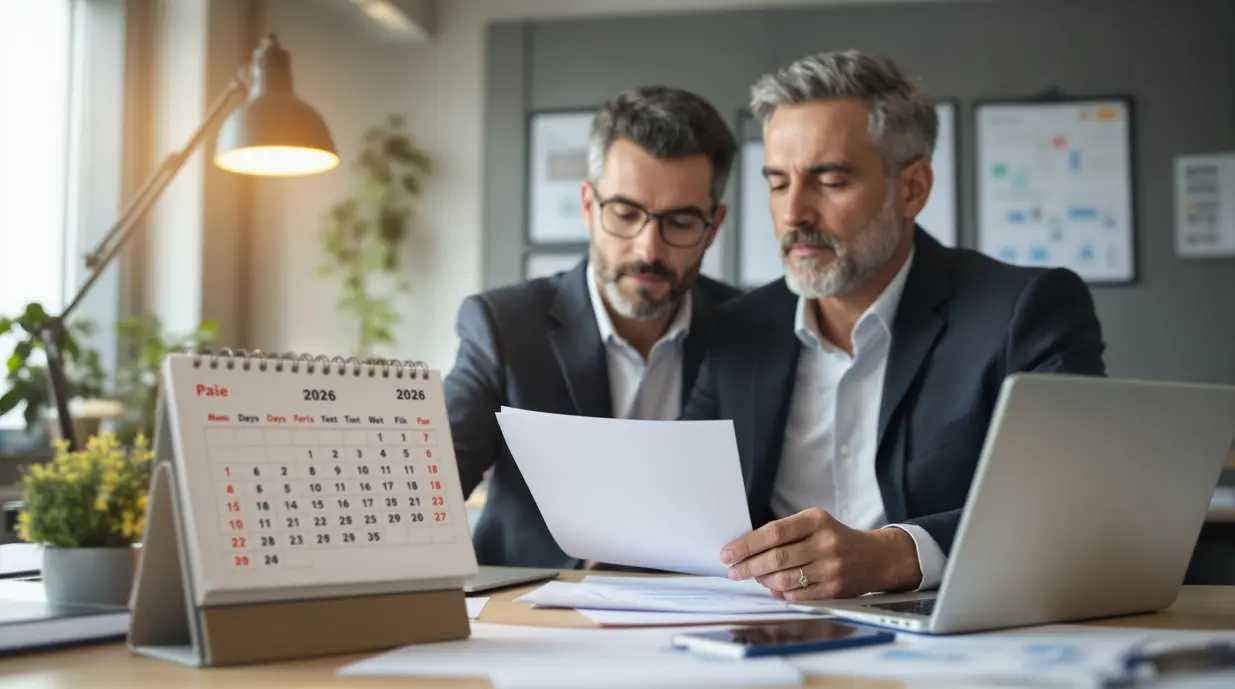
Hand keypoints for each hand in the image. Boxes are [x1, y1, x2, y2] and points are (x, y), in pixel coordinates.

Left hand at [719, 508, 921, 601]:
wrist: (876, 558)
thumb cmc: (835, 538)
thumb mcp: (814, 523)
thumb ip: (784, 532)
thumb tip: (746, 549)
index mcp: (816, 521)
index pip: (774, 533)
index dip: (747, 544)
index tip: (727, 553)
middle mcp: (825, 543)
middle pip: (776, 558)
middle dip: (748, 566)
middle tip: (733, 570)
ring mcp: (831, 569)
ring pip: (784, 579)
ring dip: (762, 580)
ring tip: (754, 576)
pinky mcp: (834, 590)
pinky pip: (796, 595)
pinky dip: (779, 592)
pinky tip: (773, 587)